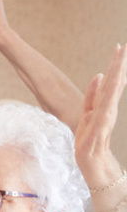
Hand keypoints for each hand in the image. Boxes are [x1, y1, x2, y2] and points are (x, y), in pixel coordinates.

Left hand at [76, 45, 126, 189]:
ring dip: (115, 76)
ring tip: (119, 60)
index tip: (119, 46)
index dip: (115, 64)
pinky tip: (107, 82)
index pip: (112, 81)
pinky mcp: (99, 128)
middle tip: (123, 46)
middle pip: (115, 83)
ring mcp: (105, 118)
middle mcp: (108, 109)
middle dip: (118, 64)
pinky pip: (103, 108)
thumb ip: (92, 95)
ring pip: (111, 92)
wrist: (94, 165)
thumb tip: (98, 75)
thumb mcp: (88, 113)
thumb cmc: (90, 140)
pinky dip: (105, 95)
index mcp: (104, 104)